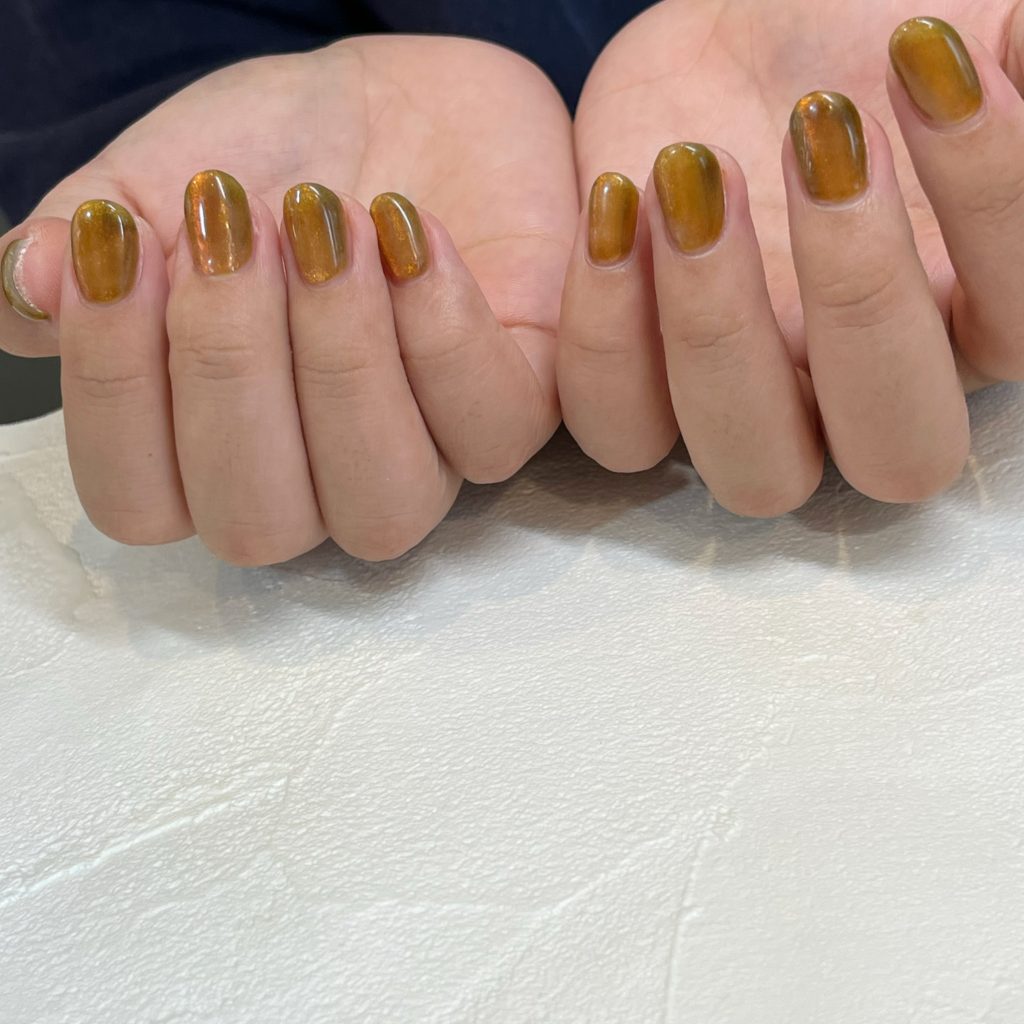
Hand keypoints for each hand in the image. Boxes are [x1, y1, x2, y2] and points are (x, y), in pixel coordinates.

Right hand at [0, 36, 576, 562]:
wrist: (401, 95)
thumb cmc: (272, 154)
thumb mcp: (153, 183)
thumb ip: (79, 252)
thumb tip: (29, 295)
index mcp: (212, 451)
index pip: (142, 501)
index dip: (117, 395)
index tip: (121, 249)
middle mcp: (317, 481)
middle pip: (259, 524)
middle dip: (231, 372)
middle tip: (227, 231)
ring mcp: (424, 457)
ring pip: (384, 508)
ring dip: (340, 364)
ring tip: (322, 226)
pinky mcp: (513, 406)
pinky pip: (492, 431)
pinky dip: (442, 332)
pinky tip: (407, 232)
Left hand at [561, 0, 1023, 514]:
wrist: (734, 35)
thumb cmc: (858, 35)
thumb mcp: (961, 25)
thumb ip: (1017, 70)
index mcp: (966, 318)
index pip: (1018, 331)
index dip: (987, 202)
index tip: (920, 52)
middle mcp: (858, 387)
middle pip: (898, 453)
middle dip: (861, 296)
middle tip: (816, 137)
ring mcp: (747, 399)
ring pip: (757, 473)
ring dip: (717, 333)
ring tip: (687, 171)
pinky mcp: (642, 382)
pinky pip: (621, 429)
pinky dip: (605, 339)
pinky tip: (613, 204)